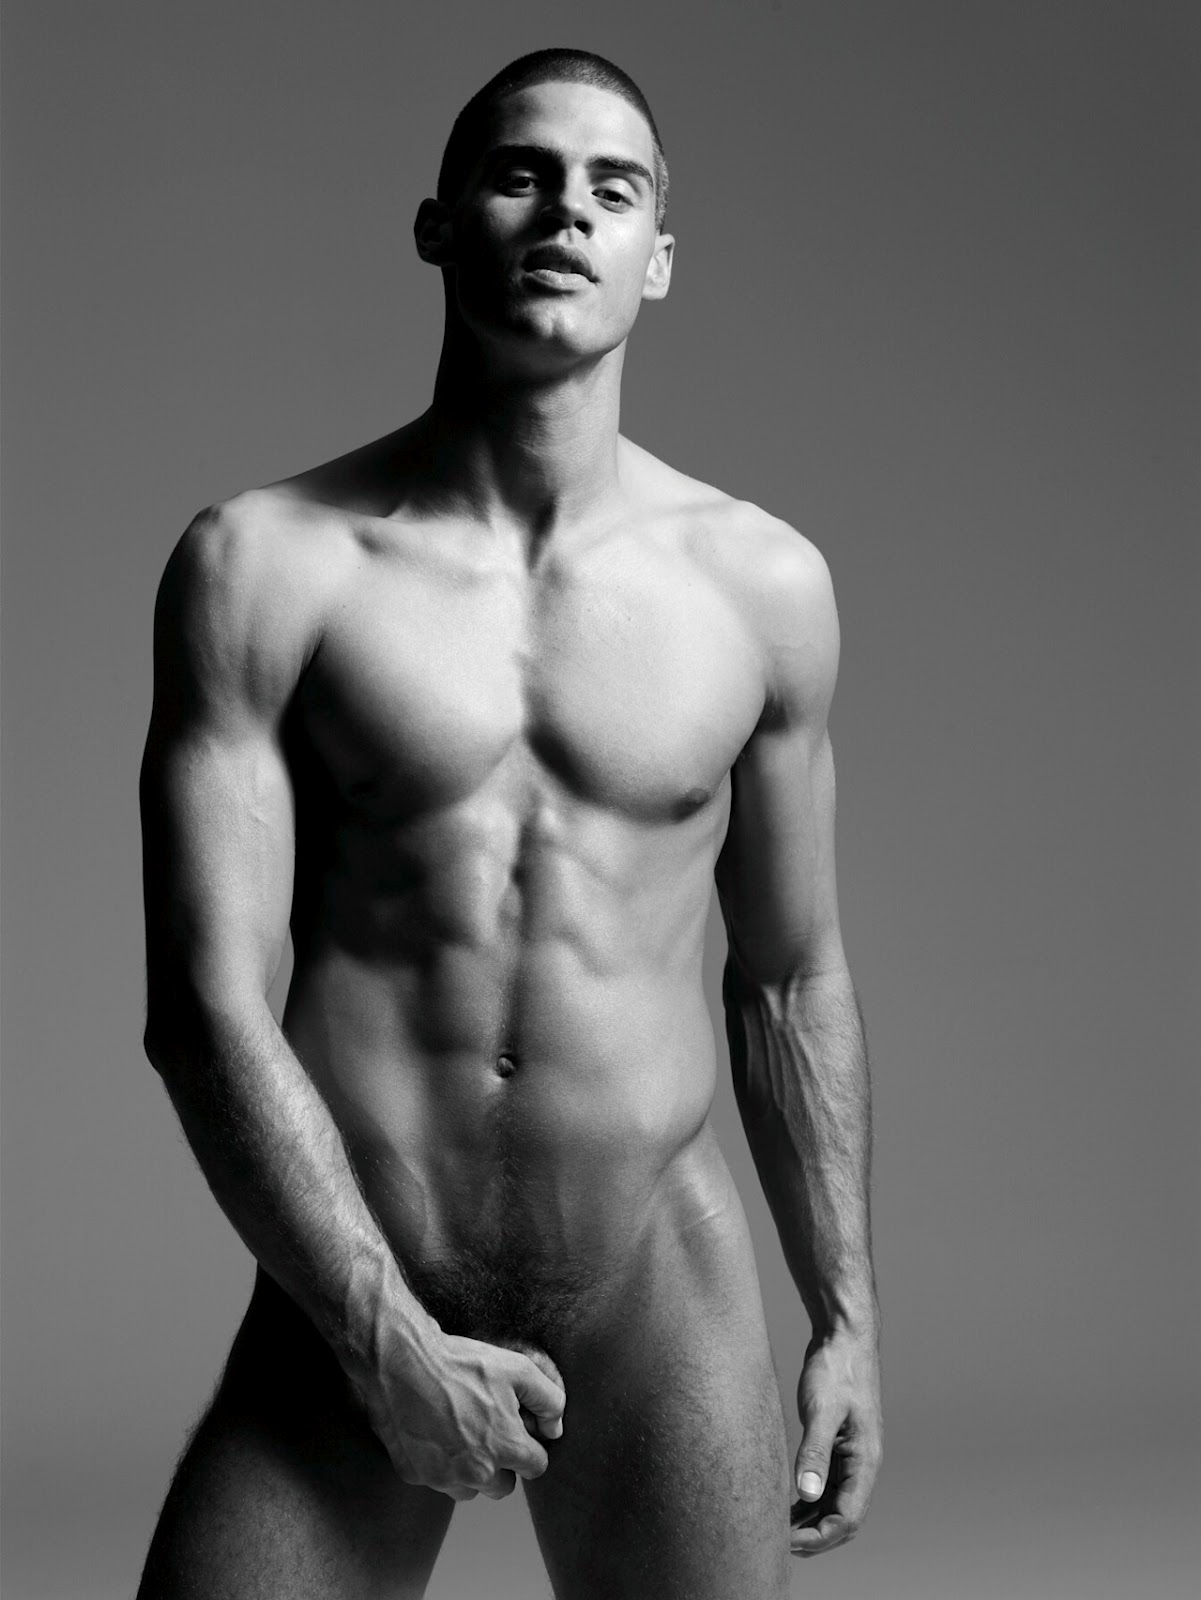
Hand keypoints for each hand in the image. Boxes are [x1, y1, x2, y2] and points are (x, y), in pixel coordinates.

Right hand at [354, 1329, 566, 1502]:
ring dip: (470, 1471)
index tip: (518, 1431)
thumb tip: (555, 1428)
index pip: (536, 1467)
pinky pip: (436, 1480)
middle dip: (502, 1464)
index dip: (530, 1447)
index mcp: (505, 1448)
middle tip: (488, 1431)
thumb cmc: (461, 1363)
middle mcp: (476, 1472)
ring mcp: (442, 1478)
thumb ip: (548, 1400)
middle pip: (503, 1486)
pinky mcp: (414, 1475)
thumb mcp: (517, 1368)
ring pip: (469, 1490)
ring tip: (460, 1432)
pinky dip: (438, 1464)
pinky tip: (434, 1432)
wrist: (402, 1362)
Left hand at [790, 1325, 881, 1556]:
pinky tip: (784, 1503)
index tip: (785, 1541)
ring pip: (832, 1504)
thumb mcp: (822, 1409)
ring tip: (775, 1529)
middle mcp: (861, 1464)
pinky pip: (825, 1485)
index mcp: (865, 1461)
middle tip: (775, 1543)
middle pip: (841, 1519)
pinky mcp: (837, 1444)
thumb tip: (807, 1494)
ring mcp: (850, 1456)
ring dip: (809, 1521)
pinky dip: (807, 1500)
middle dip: (813, 1537)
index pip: (847, 1518)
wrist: (844, 1336)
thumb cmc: (837, 1368)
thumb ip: (815, 1452)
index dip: (819, 1537)